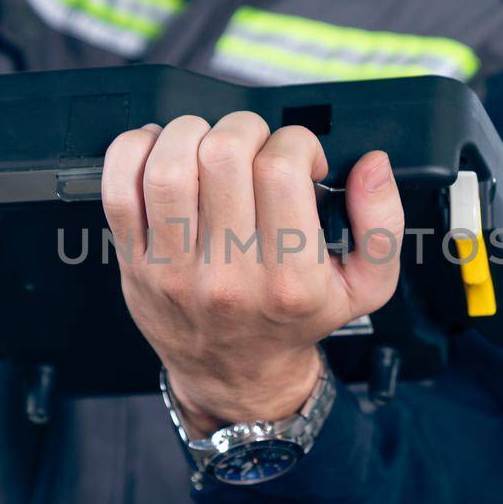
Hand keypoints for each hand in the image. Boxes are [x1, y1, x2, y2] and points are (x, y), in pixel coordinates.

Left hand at [101, 113, 404, 437]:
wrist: (236, 374)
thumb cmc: (294, 319)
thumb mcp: (365, 286)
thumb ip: (383, 223)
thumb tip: (372, 165)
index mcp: (290, 277)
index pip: (282, 167)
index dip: (295, 142)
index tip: (299, 159)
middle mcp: (229, 274)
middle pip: (223, 154)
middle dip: (244, 130)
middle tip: (253, 150)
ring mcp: (175, 269)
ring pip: (168, 163)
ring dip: (190, 134)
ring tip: (208, 148)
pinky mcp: (136, 263)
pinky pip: (119, 188)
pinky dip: (135, 152)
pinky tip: (162, 153)